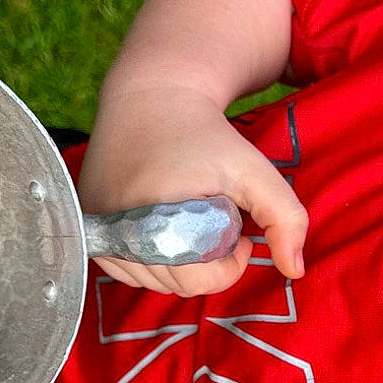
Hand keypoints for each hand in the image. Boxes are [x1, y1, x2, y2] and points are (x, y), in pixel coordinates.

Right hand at [78, 83, 308, 296]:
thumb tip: (294, 271)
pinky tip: (166, 222)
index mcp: (154, 214)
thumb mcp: (253, 169)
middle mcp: (117, 227)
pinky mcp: (88, 228)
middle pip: (177, 284)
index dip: (231, 261)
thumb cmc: (206, 135)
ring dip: (181, 260)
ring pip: (154, 281)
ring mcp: (97, 230)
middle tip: (217, 218)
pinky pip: (130, 269)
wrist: (149, 98)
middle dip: (208, 259)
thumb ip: (286, 217)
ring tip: (190, 216)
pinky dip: (154, 257)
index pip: (198, 280)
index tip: (240, 227)